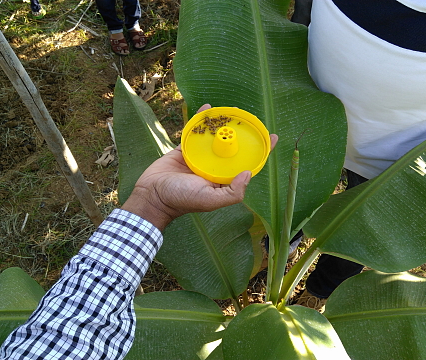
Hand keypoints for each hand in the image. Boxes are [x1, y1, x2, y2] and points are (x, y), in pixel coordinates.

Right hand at [121, 104, 277, 230]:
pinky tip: (207, 108)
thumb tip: (248, 174)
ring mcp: (200, 158)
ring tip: (231, 111)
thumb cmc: (181, 199)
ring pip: (215, 138)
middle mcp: (214, 168)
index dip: (261, 151)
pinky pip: (195, 132)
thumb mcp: (210, 200)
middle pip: (233, 148)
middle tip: (250, 119)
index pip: (246, 164)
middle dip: (242, 134)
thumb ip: (232, 192)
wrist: (152, 194)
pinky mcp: (185, 149)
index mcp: (223, 180)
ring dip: (223, 124)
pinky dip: (201, 120)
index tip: (272, 137)